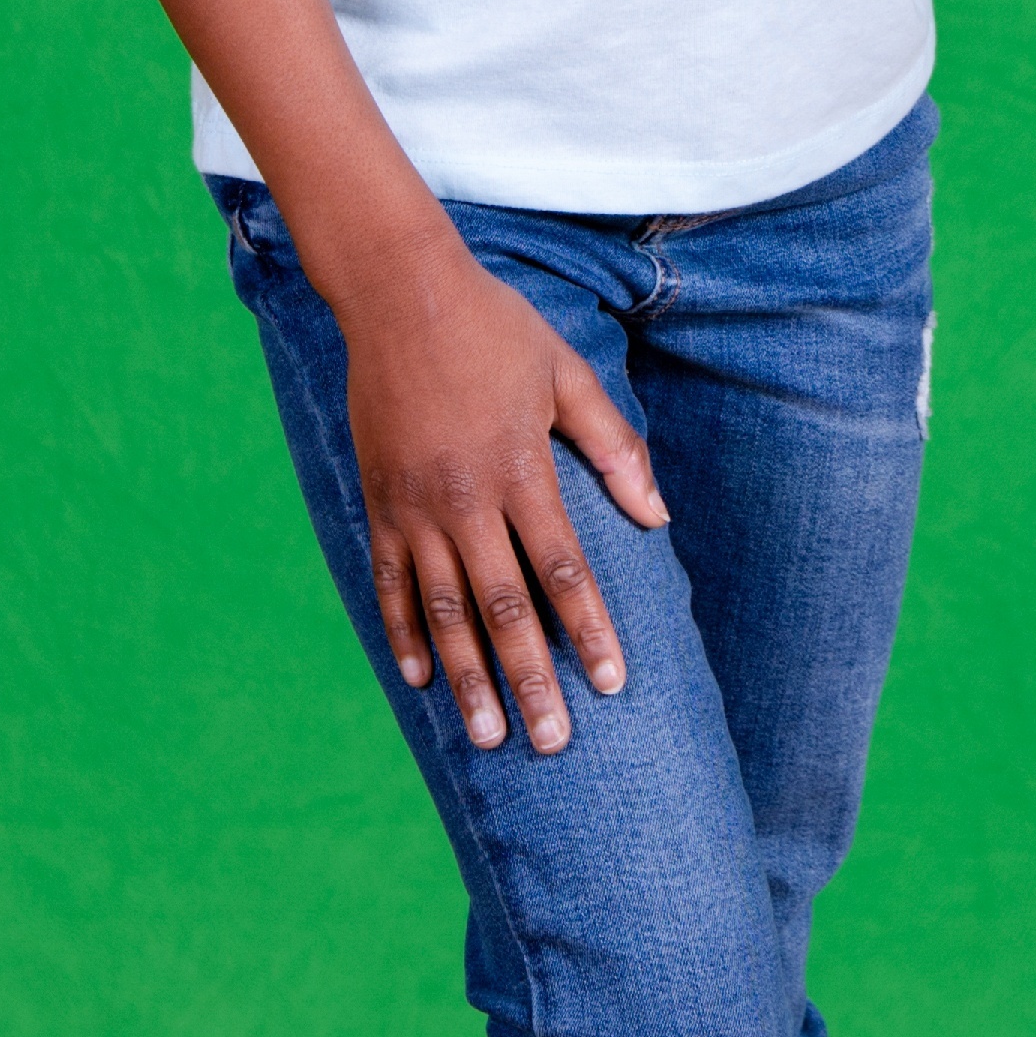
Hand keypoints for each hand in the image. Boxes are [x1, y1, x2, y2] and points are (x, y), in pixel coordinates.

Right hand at [337, 235, 669, 753]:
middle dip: (531, 680)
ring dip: (468, 678)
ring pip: (444, 611)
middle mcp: (465, 499)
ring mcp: (414, 506)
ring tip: (490, 735)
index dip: (589, 631)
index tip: (610, 685)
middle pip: (504, 609)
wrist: (399, 291)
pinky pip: (390, 583)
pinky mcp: (378, 502)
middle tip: (551, 744)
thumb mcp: (566, 374)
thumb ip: (612, 446)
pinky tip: (420, 679)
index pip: (563, 570)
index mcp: (520, 469)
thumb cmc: (495, 328)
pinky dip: (405, 634)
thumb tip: (657, 516)